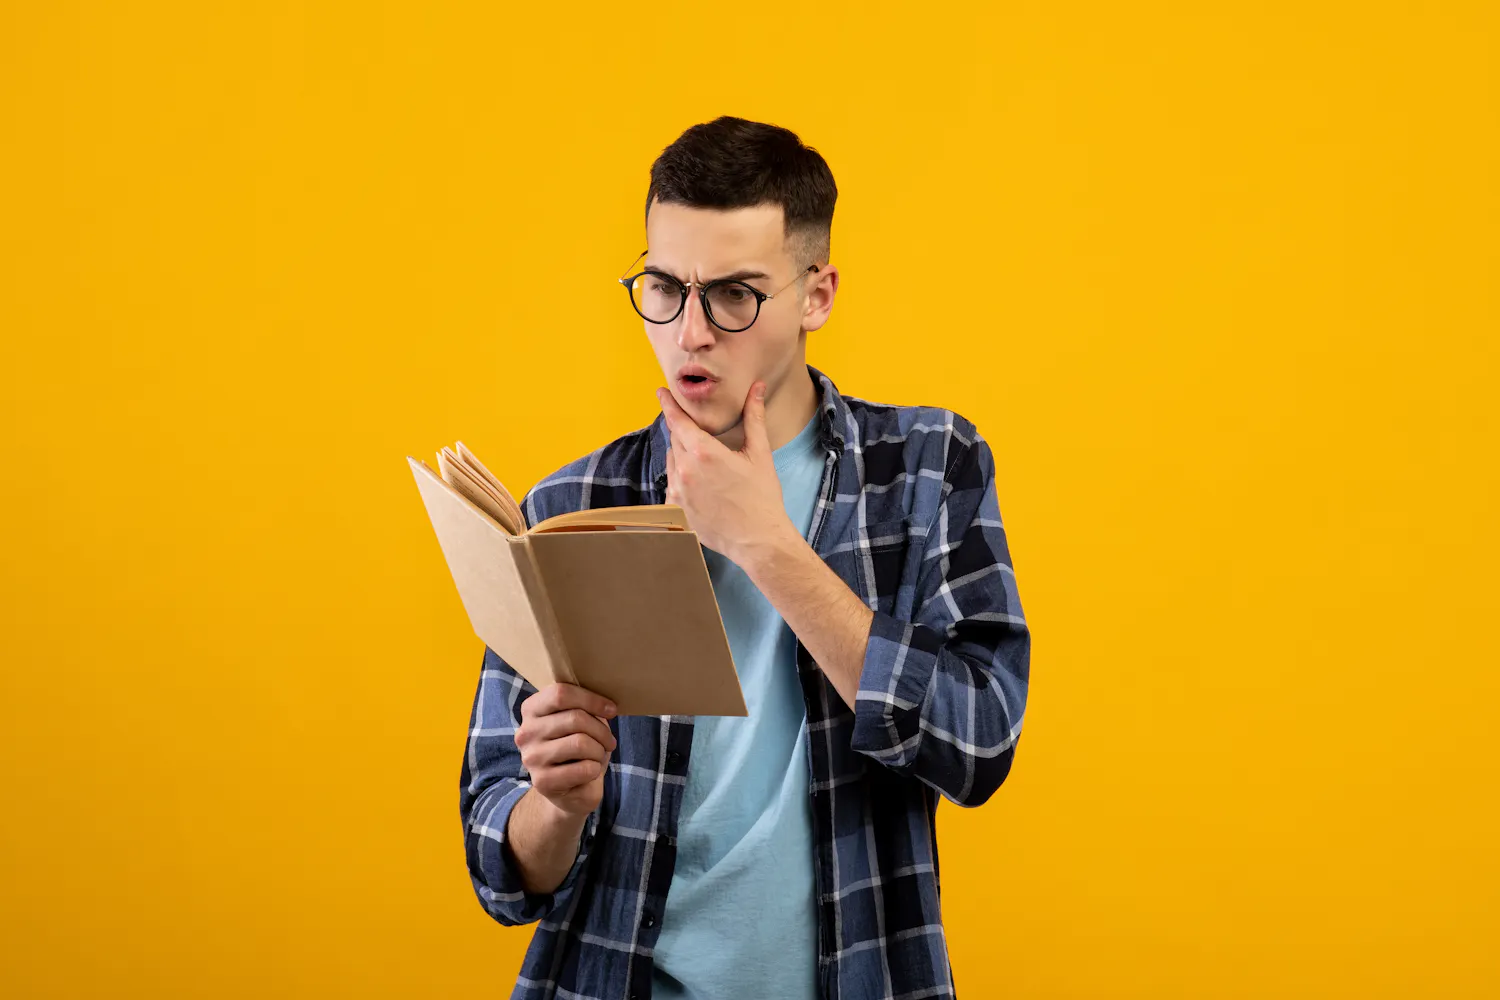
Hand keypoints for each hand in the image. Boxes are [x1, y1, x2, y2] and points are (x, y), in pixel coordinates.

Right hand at [515, 683, 617, 818]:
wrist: (569, 791)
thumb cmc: (577, 749)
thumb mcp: (580, 722)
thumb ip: (584, 707)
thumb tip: (606, 705)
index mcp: (531, 710)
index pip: (561, 694)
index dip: (591, 700)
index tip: (612, 710)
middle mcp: (526, 732)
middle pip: (575, 718)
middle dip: (601, 731)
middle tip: (609, 742)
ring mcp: (531, 757)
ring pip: (580, 743)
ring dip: (599, 751)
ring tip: (598, 756)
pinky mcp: (541, 781)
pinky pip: (583, 768)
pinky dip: (595, 769)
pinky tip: (590, 771)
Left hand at [657, 381, 797, 566]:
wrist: (759, 540)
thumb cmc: (762, 497)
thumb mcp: (760, 454)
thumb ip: (754, 417)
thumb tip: (757, 388)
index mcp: (704, 452)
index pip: (678, 420)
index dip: (668, 404)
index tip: (661, 393)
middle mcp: (685, 470)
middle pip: (676, 440)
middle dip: (684, 433)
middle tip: (697, 432)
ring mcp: (678, 492)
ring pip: (673, 463)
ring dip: (683, 456)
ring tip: (705, 464)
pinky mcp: (677, 510)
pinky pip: (673, 486)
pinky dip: (682, 479)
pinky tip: (700, 485)